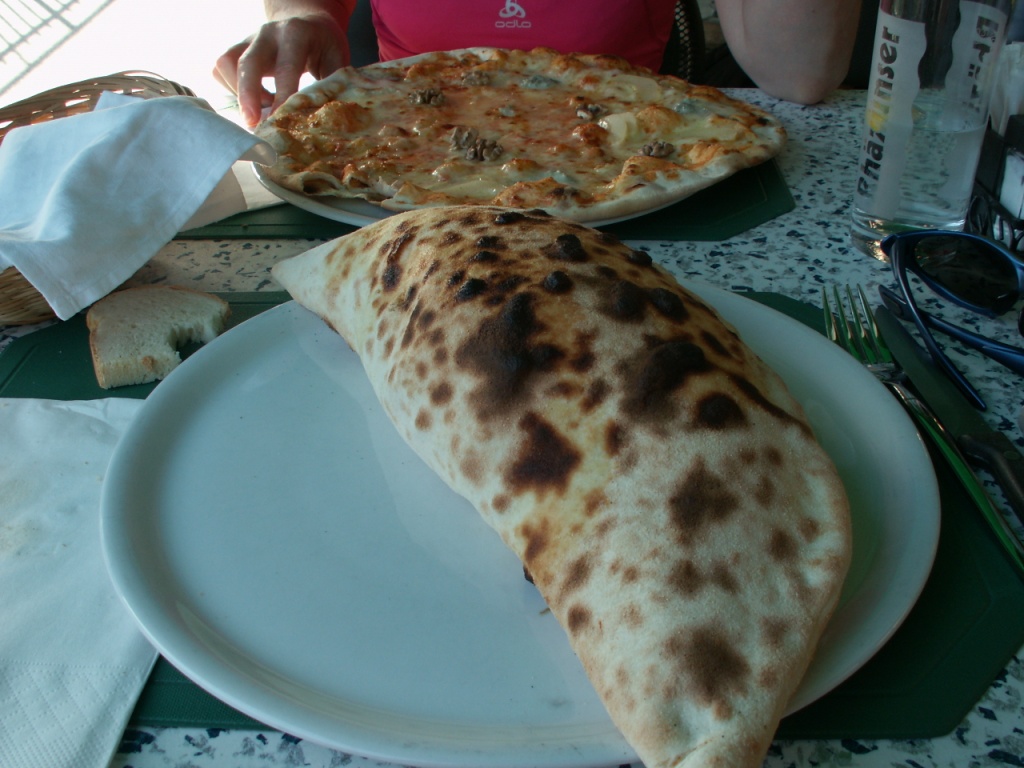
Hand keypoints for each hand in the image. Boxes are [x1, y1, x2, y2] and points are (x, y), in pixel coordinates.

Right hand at [213, 15, 348, 125]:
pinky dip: (233, 90)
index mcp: (296, 34)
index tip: (279, 119)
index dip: (282, 95)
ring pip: (227, 64)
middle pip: (248, 62)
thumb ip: (331, 85)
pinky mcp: (236, 49)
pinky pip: (221, 70)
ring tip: (262, 110)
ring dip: (239, 93)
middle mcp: (268, 33)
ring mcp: (248, 40)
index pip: (286, 66)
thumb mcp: (336, 59)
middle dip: (248, 95)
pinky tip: (256, 100)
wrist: (306, 22)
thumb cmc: (323, 45)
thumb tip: (326, 118)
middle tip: (252, 122)